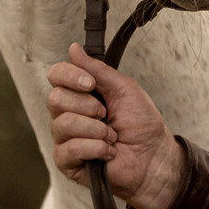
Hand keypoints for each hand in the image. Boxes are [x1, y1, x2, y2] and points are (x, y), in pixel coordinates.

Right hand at [45, 44, 186, 208]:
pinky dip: (96, 148)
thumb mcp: (123, 88)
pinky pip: (70, 148)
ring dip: (95, 130)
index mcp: (79, 93)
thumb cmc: (142, 123)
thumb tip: (73, 48)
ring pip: (63, 124)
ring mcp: (64, 138)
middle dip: (87, 106)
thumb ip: (97, 69)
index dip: (69, 76)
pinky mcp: (66, 161)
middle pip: (55, 98)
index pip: (56, 75)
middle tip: (107, 115)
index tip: (91, 85)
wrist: (153, 157)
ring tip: (112, 136)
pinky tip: (108, 152)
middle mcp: (67, 113)